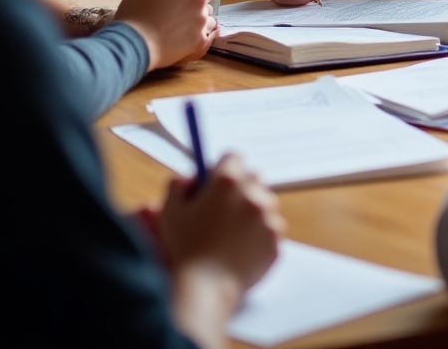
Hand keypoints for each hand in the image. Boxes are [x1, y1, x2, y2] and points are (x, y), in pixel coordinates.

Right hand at [115, 0, 217, 69]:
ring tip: (182, 24)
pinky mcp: (201, 38)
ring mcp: (201, 17)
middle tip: (183, 5)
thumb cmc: (132, 15)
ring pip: (210, 12)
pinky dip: (201, 33)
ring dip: (200, 15)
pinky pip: (210, 32)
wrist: (132, 46)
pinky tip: (191, 35)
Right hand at [158, 155, 282, 295]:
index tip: (214, 181)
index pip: (233, 157)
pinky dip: (262, 233)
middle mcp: (252, 194)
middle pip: (253, 177)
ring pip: (266, 202)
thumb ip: (178, 185)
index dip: (221, 168)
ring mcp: (268, 217)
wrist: (203, 290)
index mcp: (227, 181)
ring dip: (253, 210)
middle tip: (223, 207)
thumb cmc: (183, 249)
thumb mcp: (170, 211)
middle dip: (240, 187)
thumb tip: (191, 178)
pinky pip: (272, 228)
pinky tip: (243, 247)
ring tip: (233, 231)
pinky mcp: (276, 240)